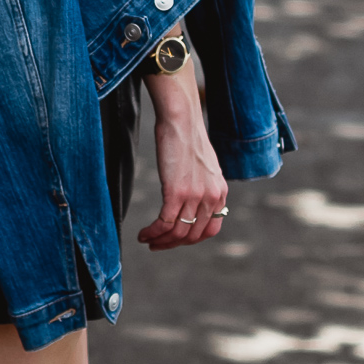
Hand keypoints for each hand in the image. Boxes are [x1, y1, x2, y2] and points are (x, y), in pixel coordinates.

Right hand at [136, 47, 227, 249]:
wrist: (181, 119)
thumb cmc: (187, 137)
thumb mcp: (204, 165)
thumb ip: (203, 185)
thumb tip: (192, 199)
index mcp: (220, 192)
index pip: (211, 229)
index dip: (191, 240)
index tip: (175, 240)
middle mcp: (212, 197)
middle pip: (193, 236)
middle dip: (173, 244)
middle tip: (156, 244)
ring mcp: (195, 196)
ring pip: (178, 233)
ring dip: (160, 241)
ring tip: (147, 240)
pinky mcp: (177, 192)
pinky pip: (165, 223)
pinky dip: (153, 232)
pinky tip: (143, 233)